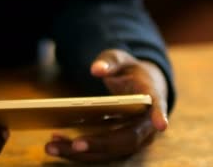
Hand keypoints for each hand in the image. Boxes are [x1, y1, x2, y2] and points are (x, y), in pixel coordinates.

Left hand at [45, 50, 168, 162]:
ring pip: (111, 152)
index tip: (161, 124)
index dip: (159, 114)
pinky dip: (78, 151)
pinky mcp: (120, 146)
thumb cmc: (130, 71)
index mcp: (151, 97)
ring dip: (82, 154)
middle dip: (100, 143)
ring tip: (52, 146)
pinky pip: (101, 152)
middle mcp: (146, 124)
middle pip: (126, 139)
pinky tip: (55, 144)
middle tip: (74, 144)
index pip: (157, 106)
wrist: (140, 85)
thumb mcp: (119, 59)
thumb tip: (97, 69)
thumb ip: (109, 61)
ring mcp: (134, 138)